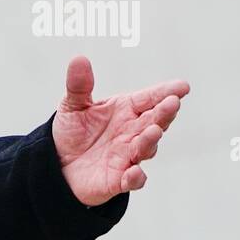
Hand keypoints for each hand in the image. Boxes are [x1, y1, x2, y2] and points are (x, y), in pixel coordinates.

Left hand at [52, 56, 189, 206]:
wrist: (58, 164)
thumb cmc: (73, 132)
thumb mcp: (73, 106)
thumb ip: (79, 86)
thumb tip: (78, 58)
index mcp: (127, 111)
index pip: (151, 99)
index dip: (166, 92)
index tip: (182, 86)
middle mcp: (133, 132)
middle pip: (155, 121)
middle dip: (165, 113)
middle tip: (172, 104)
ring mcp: (128, 156)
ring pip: (146, 148)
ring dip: (151, 140)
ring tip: (154, 130)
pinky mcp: (118, 180)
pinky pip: (132, 180)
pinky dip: (135, 178)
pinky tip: (134, 172)